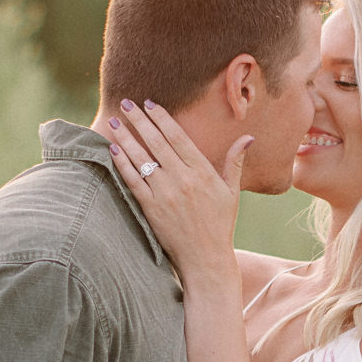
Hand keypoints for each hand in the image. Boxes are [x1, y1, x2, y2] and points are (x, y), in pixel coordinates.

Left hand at [108, 99, 250, 286]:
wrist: (205, 259)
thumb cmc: (220, 225)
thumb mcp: (231, 192)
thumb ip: (234, 162)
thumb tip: (247, 137)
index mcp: (203, 172)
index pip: (178, 137)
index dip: (161, 118)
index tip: (149, 104)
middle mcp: (183, 179)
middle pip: (156, 142)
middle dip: (139, 120)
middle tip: (126, 103)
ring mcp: (165, 194)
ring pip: (142, 159)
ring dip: (126, 138)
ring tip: (115, 122)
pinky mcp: (151, 209)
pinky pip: (133, 181)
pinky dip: (122, 164)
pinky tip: (114, 150)